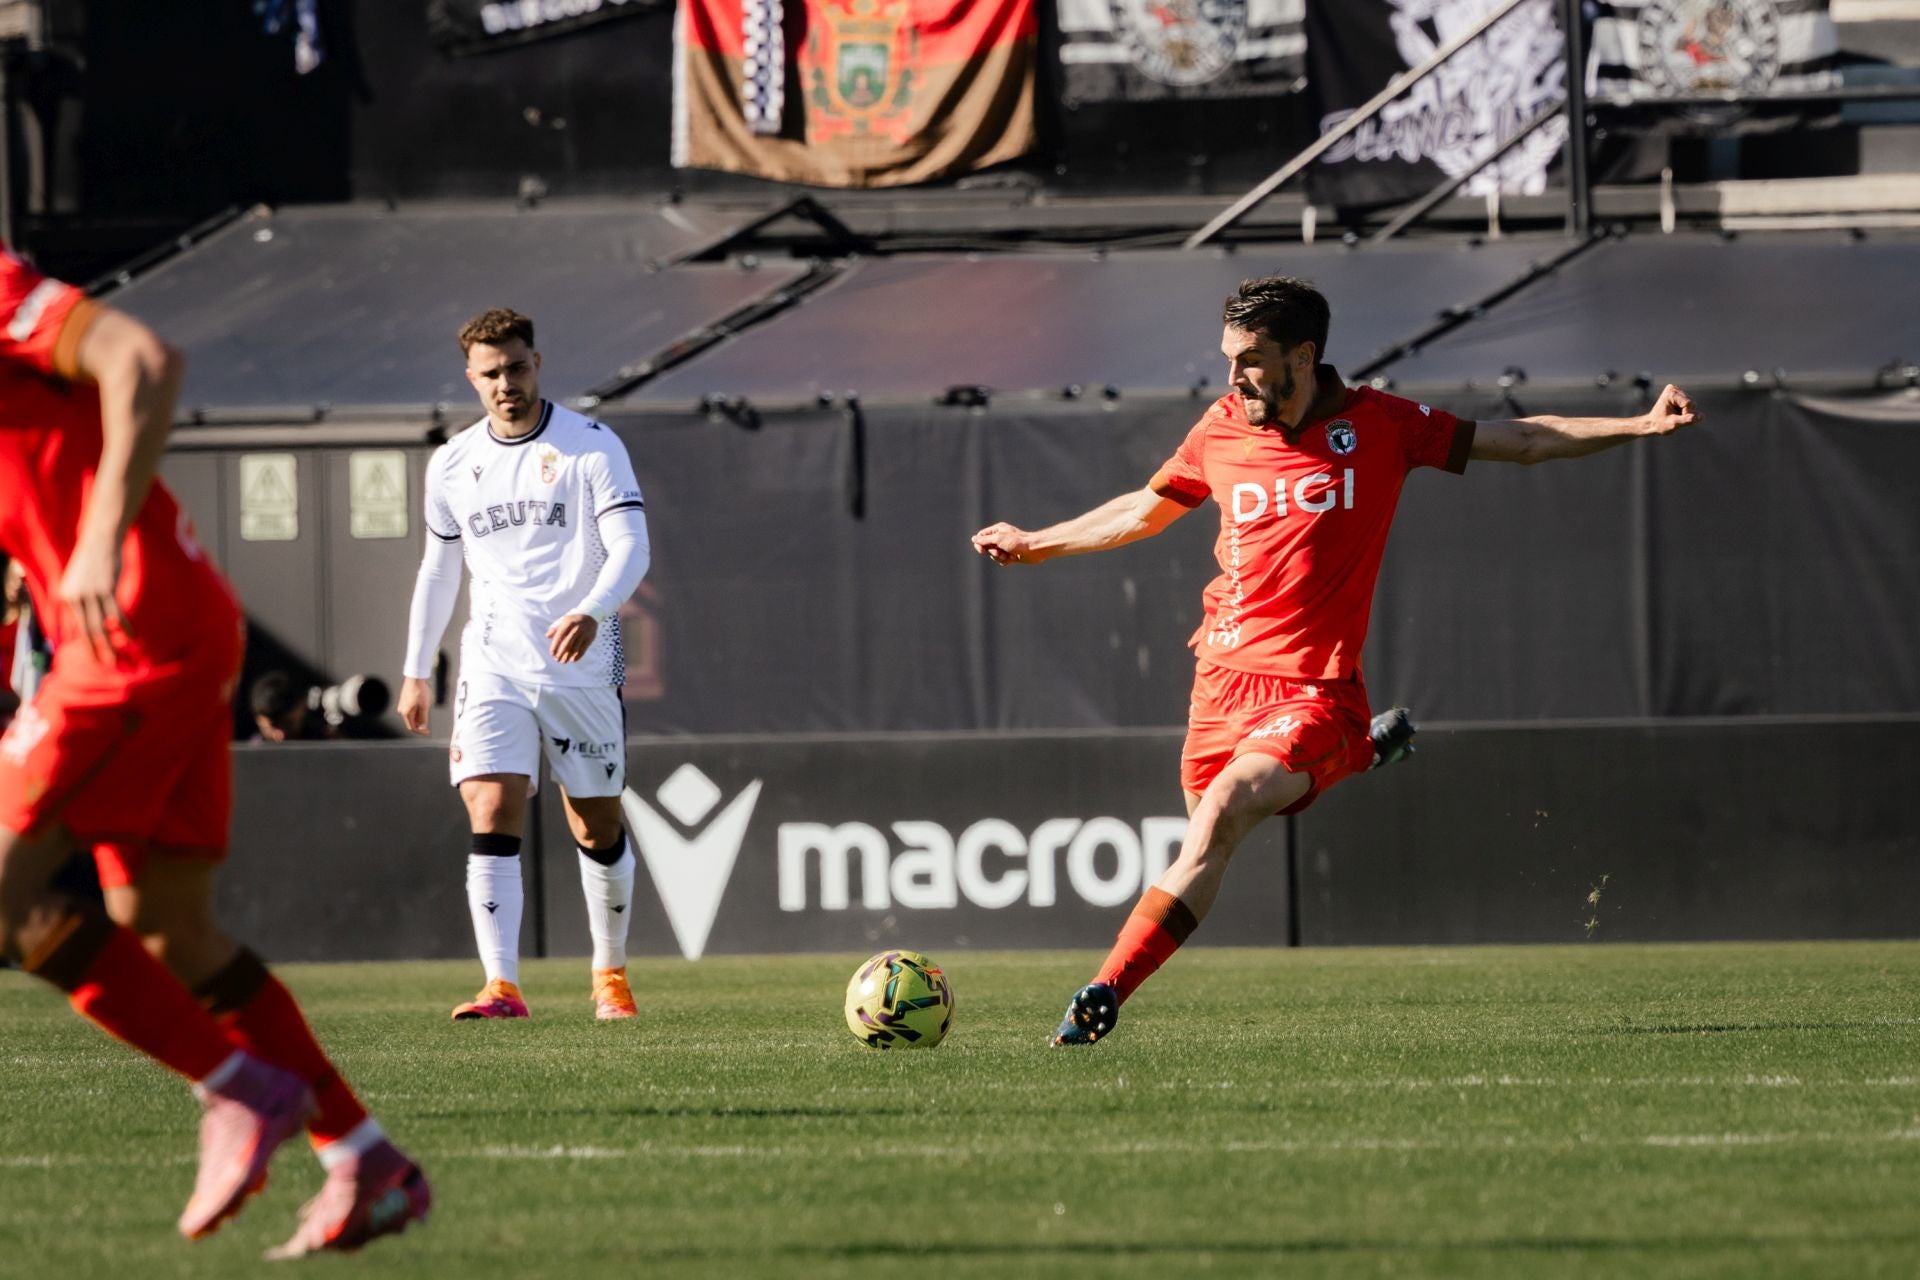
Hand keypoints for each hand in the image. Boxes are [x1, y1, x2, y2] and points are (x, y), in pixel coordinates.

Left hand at [56, 535, 129, 661]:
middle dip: (96, 650)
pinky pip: (116, 613)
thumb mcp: (78, 581)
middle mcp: (74, 596)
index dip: (87, 643)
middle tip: (105, 665)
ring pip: (100, 625)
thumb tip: (88, 621)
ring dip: (110, 645)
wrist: (99, 539)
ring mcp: (91, 593)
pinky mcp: (107, 589)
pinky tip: (132, 637)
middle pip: (87, 630)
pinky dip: (125, 626)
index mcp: (65, 596)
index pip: (76, 626)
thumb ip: (79, 601)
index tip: (96, 656)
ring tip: (116, 659)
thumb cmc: (91, 562)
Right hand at [397, 676, 432, 734]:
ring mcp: (402, 705)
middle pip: (411, 722)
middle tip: (428, 725)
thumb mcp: (425, 706)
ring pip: (410, 716)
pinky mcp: (403, 701)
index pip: (412, 728)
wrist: (414, 678)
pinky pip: (410, 710)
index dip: (420, 732)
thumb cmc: (420, 691)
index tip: (427, 732)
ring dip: (418, 718)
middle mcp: (402, 710)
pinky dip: (416, 713)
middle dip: (419, 725)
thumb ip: (423, 718)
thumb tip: (423, 728)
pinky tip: (422, 708)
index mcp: (406, 713)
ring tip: (426, 714)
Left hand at [547, 613, 597, 662]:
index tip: (552, 653)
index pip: (559, 636)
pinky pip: (583, 649)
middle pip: (567, 644)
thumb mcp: (564, 620)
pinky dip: (578, 656)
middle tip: (557, 660)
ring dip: (568, 656)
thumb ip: (555, 628)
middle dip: (561, 653)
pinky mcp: (590, 639)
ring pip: (575, 648)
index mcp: (568, 623)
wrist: (590, 616)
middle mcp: (576, 628)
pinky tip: (572, 660)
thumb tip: (547, 636)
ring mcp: (584, 634)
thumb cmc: (573, 620)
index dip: (555, 646)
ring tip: (563, 661)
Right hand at [972, 523, 1039, 565]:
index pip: (982, 536)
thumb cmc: (1017, 542)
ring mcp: (1005, 546)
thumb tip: (974, 539)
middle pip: (987, 547)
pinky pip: (1001, 560)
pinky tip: (1013, 559)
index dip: (979, 544)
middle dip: (992, 552)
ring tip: (1008, 555)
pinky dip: (1006, 561)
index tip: (981, 550)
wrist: (1033, 550)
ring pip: (994, 555)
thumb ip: (984, 540)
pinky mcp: (1010, 554)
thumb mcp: (998, 539)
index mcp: (997, 530)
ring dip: (999, 557)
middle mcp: (1001, 537)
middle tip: (999, 552)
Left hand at [1645, 384, 1697, 435]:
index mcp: (1671, 393)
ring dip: (1684, 412)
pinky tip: (1675, 411)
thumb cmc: (1660, 424)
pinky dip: (1684, 411)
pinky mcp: (1681, 395)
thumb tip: (1702, 416)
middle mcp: (1674, 389)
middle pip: (1691, 404)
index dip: (1684, 413)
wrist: (1652, 423)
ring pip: (1692, 405)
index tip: (1673, 416)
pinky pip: (1690, 406)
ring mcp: (1677, 391)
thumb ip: (1687, 419)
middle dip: (1685, 413)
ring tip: (1673, 414)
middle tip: (1673, 416)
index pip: (1689, 404)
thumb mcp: (1673, 424)